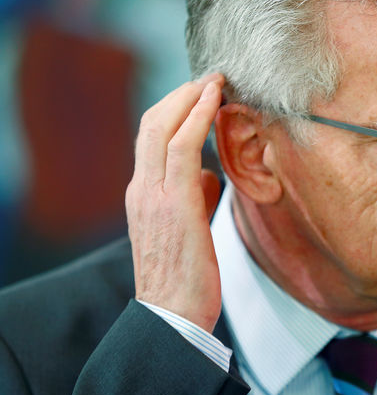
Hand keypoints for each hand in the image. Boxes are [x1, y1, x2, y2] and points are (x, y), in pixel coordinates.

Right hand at [126, 73, 223, 332]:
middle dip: (181, 94)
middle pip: (152, 123)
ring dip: (191, 97)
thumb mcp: (188, 229)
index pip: (151, 138)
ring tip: (216, 81)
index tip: (201, 93)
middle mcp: (142, 189)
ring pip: (162, 127)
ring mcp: (153, 194)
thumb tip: (209, 177)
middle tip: (211, 78)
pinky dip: (198, 117)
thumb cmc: (186, 278)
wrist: (172, 316)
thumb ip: (194, 198)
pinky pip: (183, 147)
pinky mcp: (174, 203)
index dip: (175, 109)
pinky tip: (215, 99)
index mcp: (143, 195)